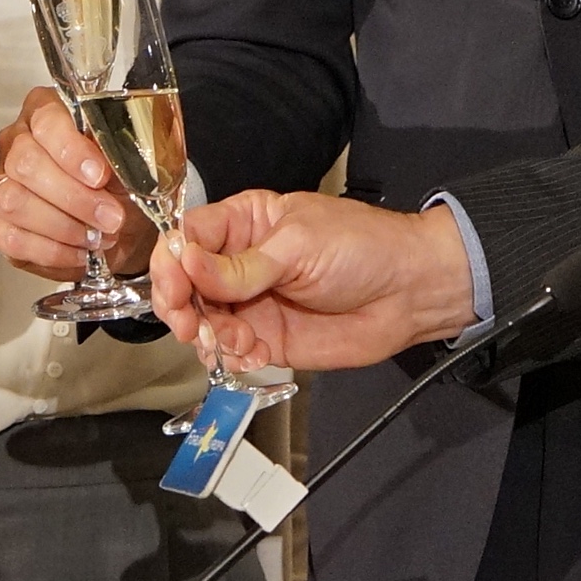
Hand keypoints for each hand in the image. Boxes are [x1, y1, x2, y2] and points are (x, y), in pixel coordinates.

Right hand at [0, 86, 155, 279]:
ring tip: (97, 237)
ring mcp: (1, 183)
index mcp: (46, 112)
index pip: (47, 122)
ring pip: (15, 202)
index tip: (100, 176)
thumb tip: (115, 162)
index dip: (72, 151)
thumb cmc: (120, 186)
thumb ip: (119, 155)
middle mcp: (17, 142)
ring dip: (64, 227)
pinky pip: (12, 239)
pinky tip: (79, 252)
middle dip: (75, 198)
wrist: (118, 226)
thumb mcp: (128, 163)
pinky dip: (51, 251)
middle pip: (26, 164)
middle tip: (110, 217)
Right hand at [151, 190, 476, 369]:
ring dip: (208, 336)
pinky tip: (252, 354)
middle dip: (182, 308)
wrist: (409, 291)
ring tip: (235, 341)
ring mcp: (252, 302)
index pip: (188, 237)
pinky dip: (232, 358)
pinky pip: (231, 352)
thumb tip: (185, 262)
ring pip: (203, 322)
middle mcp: (240, 262)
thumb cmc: (363, 248)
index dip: (171, 263)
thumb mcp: (298, 246)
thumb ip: (240, 265)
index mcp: (245, 222)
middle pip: (184, 285)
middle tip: (192, 324)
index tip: (172, 288)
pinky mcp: (267, 338)